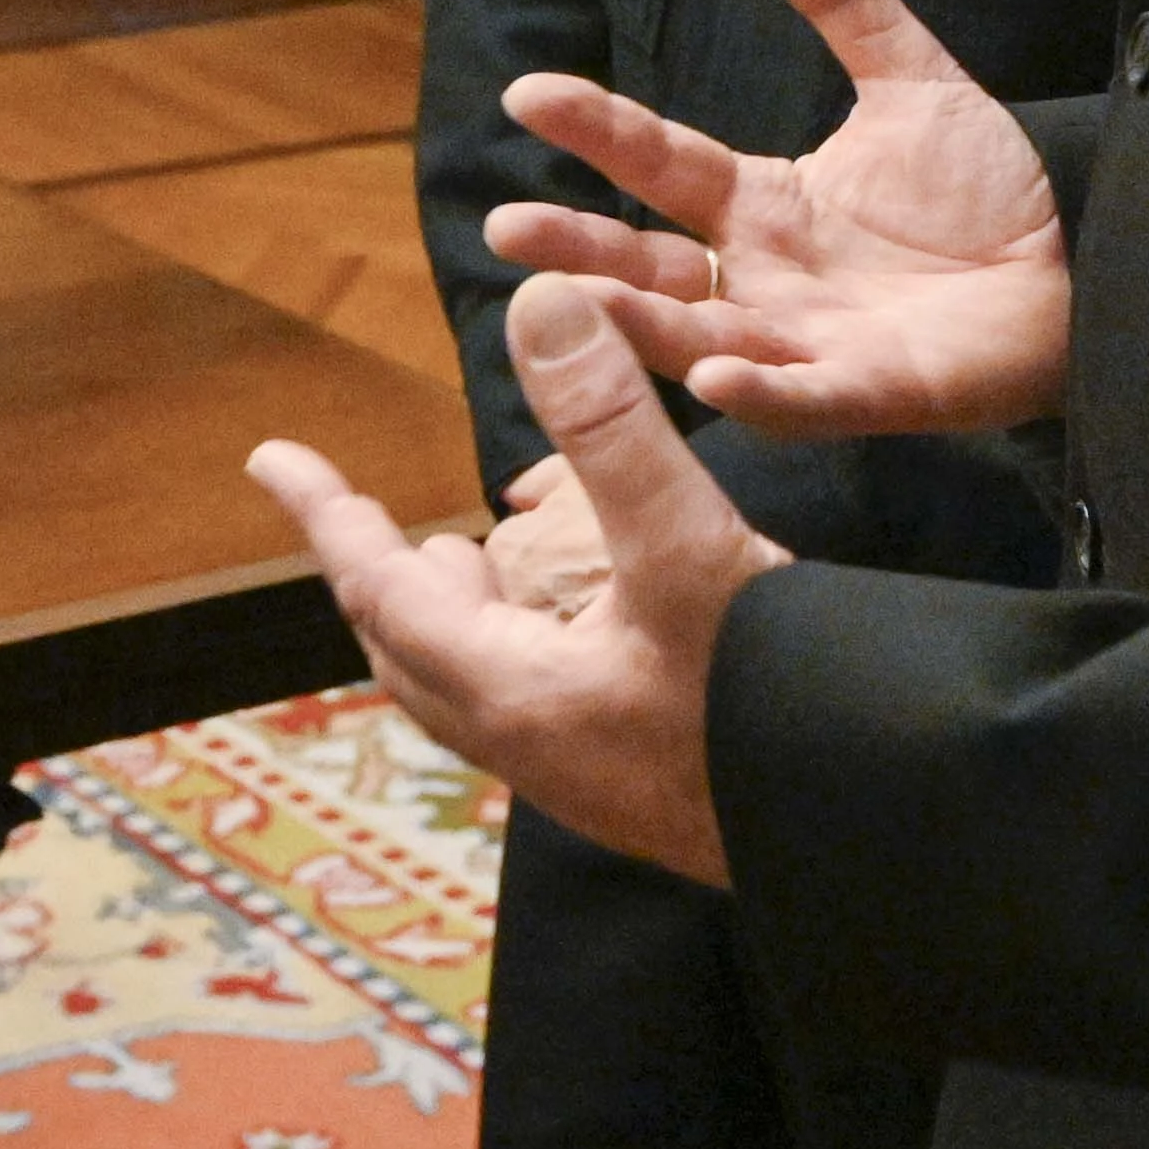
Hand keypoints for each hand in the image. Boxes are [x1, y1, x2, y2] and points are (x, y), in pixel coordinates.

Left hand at [256, 280, 780, 881]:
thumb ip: (611, 428)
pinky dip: (523, 649)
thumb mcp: (688, 547)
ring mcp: (585, 783)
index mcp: (512, 691)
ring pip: (472, 688)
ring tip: (467, 557)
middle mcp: (530, 748)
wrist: (878, 845)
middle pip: (410, 651)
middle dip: (381, 574)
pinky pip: (536, 711)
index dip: (327, 514)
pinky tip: (582, 627)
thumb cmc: (777, 714)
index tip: (270, 457)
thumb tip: (536, 303)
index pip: (380, 589)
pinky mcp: (641, 794)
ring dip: (452, 619)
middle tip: (361, 516)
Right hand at [481, 0, 1074, 435]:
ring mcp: (807, 342)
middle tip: (506, 228)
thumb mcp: (913, 82)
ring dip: (640, 325)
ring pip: (701, 338)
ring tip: (575, 301)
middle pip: (651, 268)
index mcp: (761, 206)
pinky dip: (759, 394)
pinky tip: (718, 378)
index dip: (597, 128)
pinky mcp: (867, 392)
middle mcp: (763, 280)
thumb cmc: (986, 194)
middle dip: (578, 252)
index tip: (526, 92)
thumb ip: (847, 5)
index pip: (661, 163)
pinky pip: (802, 399)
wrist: (1082, 267)